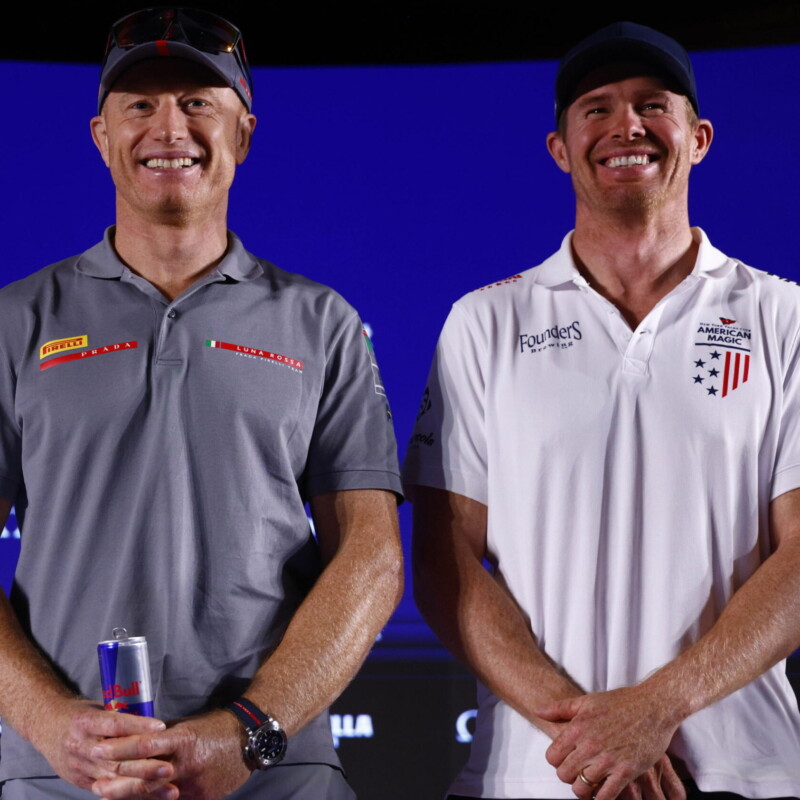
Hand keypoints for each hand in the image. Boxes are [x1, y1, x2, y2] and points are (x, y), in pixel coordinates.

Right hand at [26, 697, 173, 794]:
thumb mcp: (98, 708)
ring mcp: (79, 766)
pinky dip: (129, 794)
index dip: (138, 726)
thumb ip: (121, 718)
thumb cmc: (81, 714)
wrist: (47, 726)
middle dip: (144, 766)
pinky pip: (107, 790)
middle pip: (116, 759)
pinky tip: (149, 796)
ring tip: (168, 787)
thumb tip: (154, 725)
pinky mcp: (80, 780)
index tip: (162, 728)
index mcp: (86, 722)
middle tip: (169, 768)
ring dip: (142, 785)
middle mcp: (81, 746)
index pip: (114, 725)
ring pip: (113, 779)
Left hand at [92, 710, 251, 799]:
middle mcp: (186, 763)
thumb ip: (165, 737)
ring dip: (131, 796)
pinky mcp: (201, 797)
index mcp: (183, 739)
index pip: (144, 745)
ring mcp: (193, 784)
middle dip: (118, 781)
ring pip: (155, 795)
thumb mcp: (189, 726)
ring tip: (109, 796)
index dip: (120, 749)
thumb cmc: (217, 727)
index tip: (99, 748)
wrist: (250, 739)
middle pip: (145, 776)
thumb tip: (137, 742)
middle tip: (96, 785)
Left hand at [536, 686, 681, 799]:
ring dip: (583, 789)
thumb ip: (559, 708)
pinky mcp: (626, 771)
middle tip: (577, 772)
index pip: (552, 756)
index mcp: (578, 727)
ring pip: (581, 788)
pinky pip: (606, 796)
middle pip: (564, 774)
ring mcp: (608, 759)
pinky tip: (602, 791)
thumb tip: (538, 711)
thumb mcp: (587, 701)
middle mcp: (590, 744)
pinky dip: (600, 798)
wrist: (653, 706)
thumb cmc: (620, 702)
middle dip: (568, 776)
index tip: (565, 759)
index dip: (556, 761)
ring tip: (588, 783)